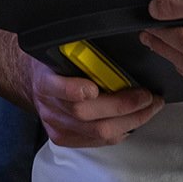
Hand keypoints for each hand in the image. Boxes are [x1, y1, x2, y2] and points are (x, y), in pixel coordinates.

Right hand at [23, 51, 162, 147]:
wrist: (33, 82)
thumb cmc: (54, 64)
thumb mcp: (60, 51)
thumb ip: (79, 52)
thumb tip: (110, 40)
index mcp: (44, 79)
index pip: (57, 88)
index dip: (75, 90)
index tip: (94, 87)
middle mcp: (48, 105)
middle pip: (85, 113)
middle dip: (123, 106)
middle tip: (147, 97)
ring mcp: (56, 125)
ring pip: (98, 131)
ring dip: (131, 121)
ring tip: (149, 108)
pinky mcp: (65, 139)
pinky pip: (99, 141)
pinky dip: (121, 131)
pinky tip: (132, 120)